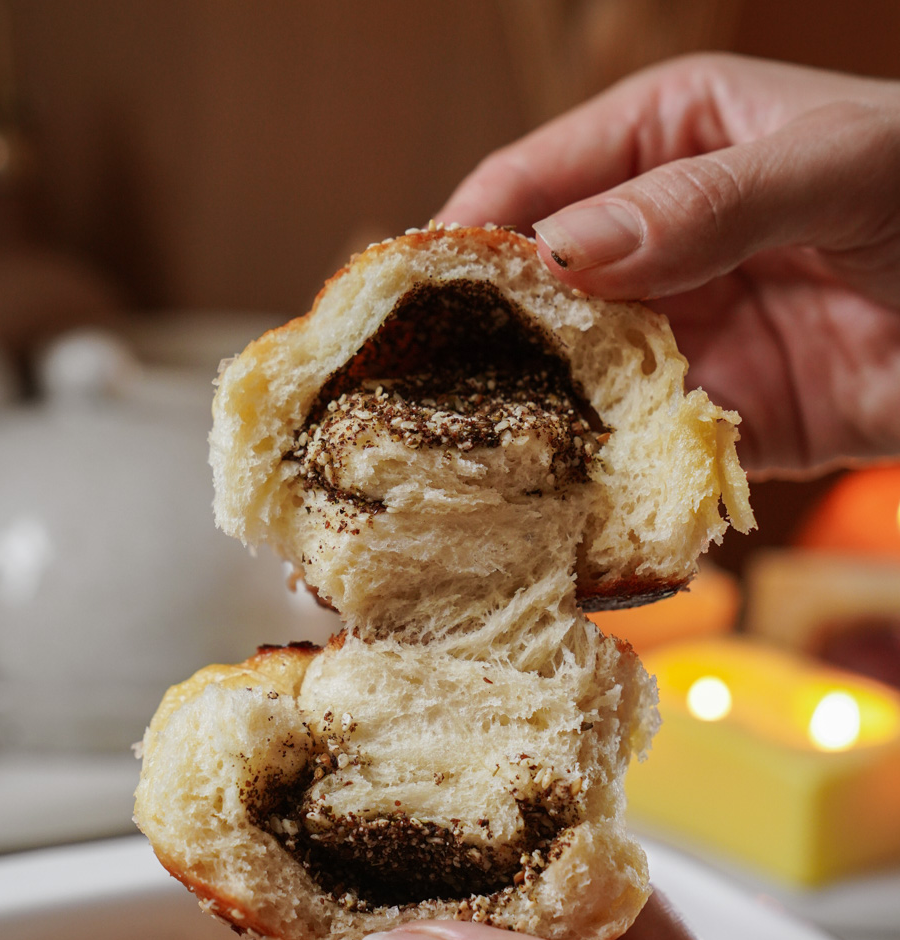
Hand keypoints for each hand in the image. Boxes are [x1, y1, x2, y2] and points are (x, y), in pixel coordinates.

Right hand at [438, 54, 899, 475]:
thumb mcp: (836, 166)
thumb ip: (704, 201)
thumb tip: (563, 254)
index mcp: (663, 139)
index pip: (532, 183)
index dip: (464, 240)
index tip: (401, 303)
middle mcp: (653, 238)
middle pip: (537, 292)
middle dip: (479, 343)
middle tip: (412, 402)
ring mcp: (680, 331)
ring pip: (575, 377)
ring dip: (529, 420)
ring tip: (461, 466)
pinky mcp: (713, 416)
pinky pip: (637, 446)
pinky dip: (598, 474)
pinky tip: (552, 502)